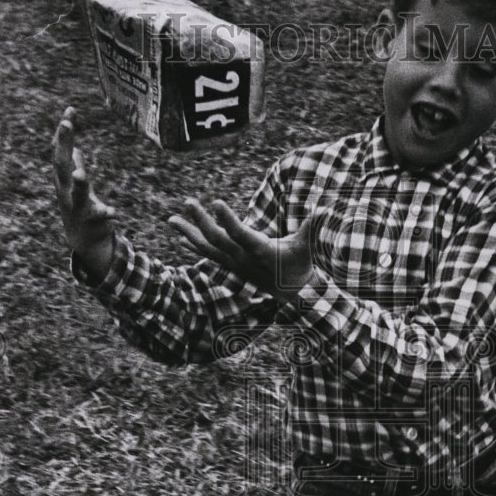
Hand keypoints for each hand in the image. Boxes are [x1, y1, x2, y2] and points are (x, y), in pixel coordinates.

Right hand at [51, 107, 115, 275]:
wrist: (82, 241)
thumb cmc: (80, 206)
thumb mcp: (76, 183)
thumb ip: (74, 164)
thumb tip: (74, 147)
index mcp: (63, 179)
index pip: (60, 150)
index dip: (64, 131)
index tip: (70, 110)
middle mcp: (66, 191)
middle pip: (61, 165)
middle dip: (63, 144)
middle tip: (66, 124)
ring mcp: (78, 206)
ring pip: (77, 193)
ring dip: (79, 183)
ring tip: (80, 174)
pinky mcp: (92, 221)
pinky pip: (98, 216)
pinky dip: (105, 213)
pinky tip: (112, 211)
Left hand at [168, 198, 317, 297]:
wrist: (292, 294)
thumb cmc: (300, 265)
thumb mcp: (306, 246)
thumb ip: (311, 227)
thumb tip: (324, 208)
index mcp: (260, 251)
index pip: (240, 234)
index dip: (227, 219)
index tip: (214, 202)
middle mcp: (243, 259)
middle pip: (217, 239)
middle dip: (200, 221)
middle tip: (188, 202)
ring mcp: (234, 264)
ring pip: (207, 248)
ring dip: (188, 233)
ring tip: (171, 219)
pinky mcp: (230, 266)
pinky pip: (208, 255)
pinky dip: (193, 244)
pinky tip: (181, 235)